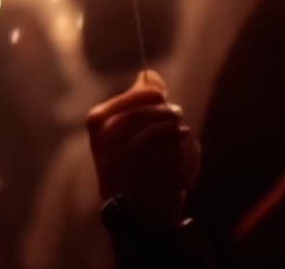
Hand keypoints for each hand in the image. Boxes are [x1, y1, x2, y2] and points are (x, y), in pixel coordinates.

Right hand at [86, 71, 199, 227]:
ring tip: (182, 138)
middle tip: (177, 119)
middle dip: (168, 116)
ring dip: (179, 137)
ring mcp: (125, 168)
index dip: (151, 96)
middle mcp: (105, 145)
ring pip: (165, 137)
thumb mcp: (130, 126)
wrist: (137, 210)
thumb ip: (139, 100)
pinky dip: (185, 160)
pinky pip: (177, 161)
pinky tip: (182, 164)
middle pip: (150, 117)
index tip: (163, 98)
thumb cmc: (134, 161)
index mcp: (98, 124)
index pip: (132, 100)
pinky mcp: (147, 186)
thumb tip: (149, 74)